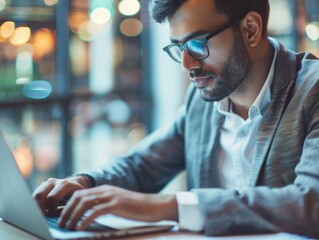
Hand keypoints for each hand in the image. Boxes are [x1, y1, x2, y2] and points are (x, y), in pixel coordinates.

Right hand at [32, 176, 92, 215]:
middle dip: (41, 208)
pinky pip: (34, 196)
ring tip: (46, 212)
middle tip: (46, 216)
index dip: (51, 209)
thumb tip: (60, 219)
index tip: (54, 215)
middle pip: (40, 196)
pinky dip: (37, 204)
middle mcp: (55, 181)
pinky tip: (45, 208)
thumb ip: (69, 207)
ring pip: (35, 196)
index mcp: (65, 185)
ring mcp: (47, 182)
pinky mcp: (42, 185)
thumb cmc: (75, 195)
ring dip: (38, 206)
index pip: (52, 197)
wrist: (74, 185)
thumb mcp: (76, 201)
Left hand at [58, 185, 177, 229]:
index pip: (79, 194)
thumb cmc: (135, 208)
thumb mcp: (116, 204)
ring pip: (85, 203)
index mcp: (104, 190)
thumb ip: (103, 206)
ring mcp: (111, 196)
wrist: (153, 206)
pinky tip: (81, 228)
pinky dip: (86, 219)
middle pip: (78, 197)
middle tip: (61, 224)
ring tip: (68, 227)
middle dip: (66, 211)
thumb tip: (87, 216)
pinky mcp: (117, 204)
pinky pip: (96, 211)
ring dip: (73, 216)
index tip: (61, 217)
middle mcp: (105, 190)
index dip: (67, 205)